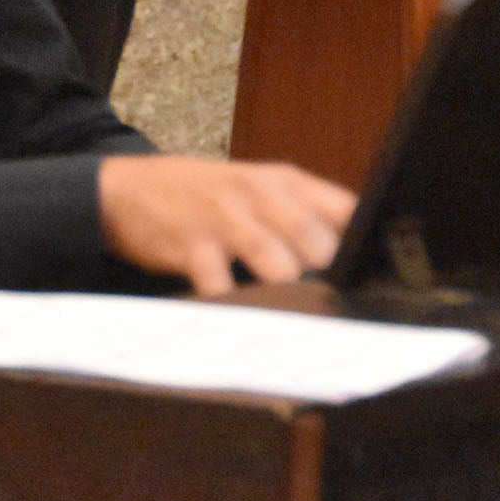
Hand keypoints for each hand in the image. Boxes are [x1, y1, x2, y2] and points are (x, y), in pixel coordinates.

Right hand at [97, 155, 358, 295]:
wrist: (129, 189)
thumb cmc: (208, 198)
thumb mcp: (259, 191)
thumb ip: (306, 217)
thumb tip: (359, 260)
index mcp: (286, 182)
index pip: (347, 211)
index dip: (363, 248)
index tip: (371, 279)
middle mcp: (261, 194)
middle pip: (319, 243)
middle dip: (325, 278)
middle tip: (322, 302)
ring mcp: (226, 218)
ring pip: (278, 264)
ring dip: (287, 293)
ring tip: (289, 318)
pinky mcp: (193, 246)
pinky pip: (222, 287)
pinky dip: (234, 308)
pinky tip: (241, 318)